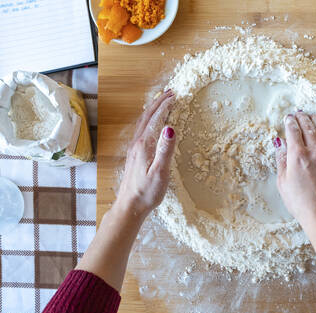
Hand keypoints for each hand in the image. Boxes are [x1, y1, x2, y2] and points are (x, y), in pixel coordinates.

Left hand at [114, 89, 176, 220]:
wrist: (130, 207)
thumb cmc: (147, 193)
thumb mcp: (160, 172)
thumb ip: (166, 150)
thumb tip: (171, 127)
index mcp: (144, 145)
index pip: (156, 118)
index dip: (165, 105)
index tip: (175, 94)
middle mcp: (137, 143)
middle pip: (147, 116)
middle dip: (159, 102)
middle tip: (171, 92)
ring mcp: (135, 148)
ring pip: (143, 122)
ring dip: (153, 109)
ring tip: (163, 102)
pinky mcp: (135, 154)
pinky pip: (143, 129)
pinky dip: (150, 120)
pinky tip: (154, 124)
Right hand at [274, 111, 315, 231]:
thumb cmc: (301, 202)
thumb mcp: (283, 182)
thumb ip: (281, 160)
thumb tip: (280, 144)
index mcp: (297, 155)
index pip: (293, 130)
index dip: (290, 122)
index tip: (288, 118)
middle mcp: (314, 151)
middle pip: (308, 126)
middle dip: (302, 117)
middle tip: (298, 113)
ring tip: (313, 116)